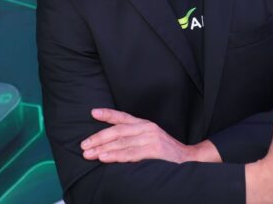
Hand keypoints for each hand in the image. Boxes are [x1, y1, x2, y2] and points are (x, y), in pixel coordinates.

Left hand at [80, 108, 219, 163]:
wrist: (189, 160)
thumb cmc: (165, 153)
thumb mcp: (149, 140)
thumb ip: (132, 139)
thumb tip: (108, 143)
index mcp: (144, 124)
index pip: (122, 117)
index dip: (108, 114)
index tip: (93, 112)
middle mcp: (147, 128)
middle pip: (117, 131)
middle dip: (98, 138)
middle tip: (83, 145)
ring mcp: (151, 139)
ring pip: (121, 142)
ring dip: (102, 148)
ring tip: (88, 153)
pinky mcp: (154, 150)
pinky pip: (130, 153)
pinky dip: (115, 155)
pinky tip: (104, 157)